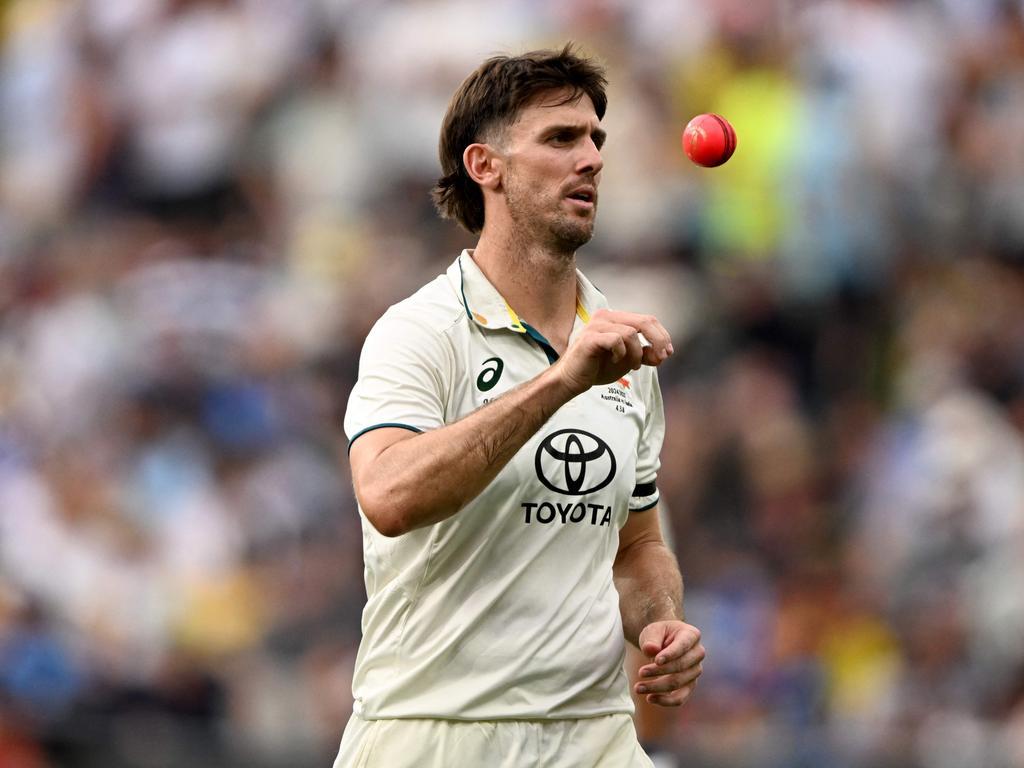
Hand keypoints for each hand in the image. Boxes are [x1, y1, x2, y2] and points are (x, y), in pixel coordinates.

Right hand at [555, 310, 672, 395]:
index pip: (647, 319)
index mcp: (615, 318)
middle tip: (662, 358)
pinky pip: (616, 340)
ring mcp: (596, 325)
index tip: (668, 353)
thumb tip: (663, 353)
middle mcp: (606, 317)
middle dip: (658, 341)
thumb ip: (644, 354)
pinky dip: (621, 353)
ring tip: (631, 366)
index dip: (661, 336)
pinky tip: (614, 361)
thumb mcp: (627, 360)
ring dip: (636, 354)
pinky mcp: (590, 338)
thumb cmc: (597, 368)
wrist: (573, 380)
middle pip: (644, 322)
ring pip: (631, 333)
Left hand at [634, 621, 704, 706]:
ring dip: (657, 687)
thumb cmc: (659, 634)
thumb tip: (651, 649)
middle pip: (681, 666)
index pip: (683, 646)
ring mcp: (695, 670)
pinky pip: (680, 697)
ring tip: (638, 687)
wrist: (662, 642)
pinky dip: (665, 700)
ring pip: (678, 683)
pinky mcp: (689, 685)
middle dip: (659, 671)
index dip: (670, 654)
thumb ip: (652, 639)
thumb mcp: (653, 630)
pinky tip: (649, 698)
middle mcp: (697, 653)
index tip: (656, 660)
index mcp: (692, 635)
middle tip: (640, 672)